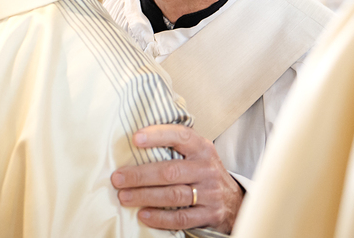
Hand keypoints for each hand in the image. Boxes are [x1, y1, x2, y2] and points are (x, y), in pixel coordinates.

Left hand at [111, 124, 242, 232]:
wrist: (235, 201)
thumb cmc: (205, 173)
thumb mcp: (198, 154)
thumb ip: (177, 146)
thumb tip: (136, 139)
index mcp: (202, 148)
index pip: (180, 136)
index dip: (158, 135)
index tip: (135, 138)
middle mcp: (206, 168)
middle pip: (170, 171)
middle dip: (140, 175)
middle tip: (118, 178)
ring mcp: (210, 193)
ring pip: (173, 195)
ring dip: (145, 196)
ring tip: (124, 196)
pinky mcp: (209, 214)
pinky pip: (181, 217)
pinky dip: (160, 218)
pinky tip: (143, 215)